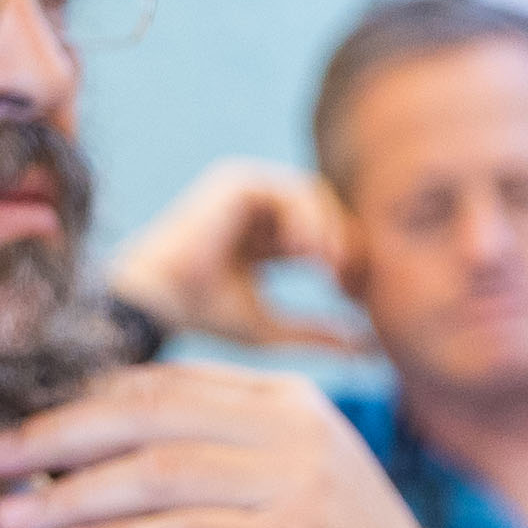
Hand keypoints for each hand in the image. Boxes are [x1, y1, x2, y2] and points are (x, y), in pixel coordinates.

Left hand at [0, 363, 527, 527]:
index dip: (71, 402)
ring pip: (156, 472)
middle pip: (145, 415)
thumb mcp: (269, 497)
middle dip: (52, 437)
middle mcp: (298, 429)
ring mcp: (302, 486)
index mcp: (285, 403)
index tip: (7, 428)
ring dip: (70, 496)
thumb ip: (200, 464)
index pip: (157, 385)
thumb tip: (78, 457)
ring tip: (8, 518)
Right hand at [101, 158, 367, 354]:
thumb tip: (369, 348)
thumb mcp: (272, 328)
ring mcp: (242, 191)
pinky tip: (308, 250)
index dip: (342, 262)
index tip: (354, 294)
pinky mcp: (235, 179)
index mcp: (257, 241)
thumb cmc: (204, 317)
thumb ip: (317, 333)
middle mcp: (251, 212)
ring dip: (329, 229)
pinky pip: (289, 189)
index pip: (316, 240)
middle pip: (321, 213)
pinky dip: (307, 217)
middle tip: (351, 278)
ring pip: (312, 196)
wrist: (158, 300)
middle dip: (343, 243)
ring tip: (330, 266)